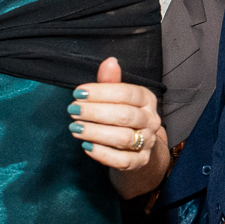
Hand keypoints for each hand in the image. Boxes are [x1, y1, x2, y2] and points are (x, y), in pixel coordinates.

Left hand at [69, 57, 164, 172]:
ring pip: (123, 138)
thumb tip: (110, 61)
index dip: (101, 92)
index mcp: (147, 99)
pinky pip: (122, 160)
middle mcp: (151, 120)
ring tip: (75, 128)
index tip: (78, 93)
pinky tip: (86, 146)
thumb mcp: (118, 97)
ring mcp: (147, 142)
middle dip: (95, 112)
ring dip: (96, 133)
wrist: (139, 147)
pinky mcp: (139, 162)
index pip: (127, 94)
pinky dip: (103, 154)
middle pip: (125, 116)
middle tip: (73, 110)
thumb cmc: (123, 116)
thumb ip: (111, 81)